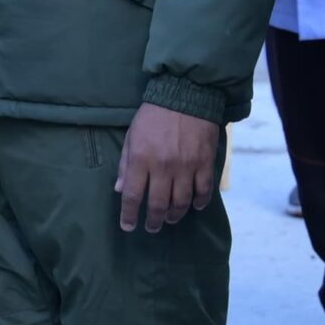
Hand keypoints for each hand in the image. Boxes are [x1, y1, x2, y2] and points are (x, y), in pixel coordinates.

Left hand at [115, 104, 221, 233]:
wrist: (185, 97)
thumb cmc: (153, 116)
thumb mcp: (131, 136)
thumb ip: (125, 164)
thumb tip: (119, 189)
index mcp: (140, 159)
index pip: (132, 195)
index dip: (129, 215)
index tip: (128, 227)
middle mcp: (163, 167)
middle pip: (157, 204)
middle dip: (153, 220)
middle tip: (151, 227)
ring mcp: (186, 167)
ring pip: (181, 202)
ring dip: (174, 215)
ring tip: (169, 220)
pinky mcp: (205, 164)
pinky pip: (203, 191)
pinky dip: (199, 202)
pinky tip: (194, 207)